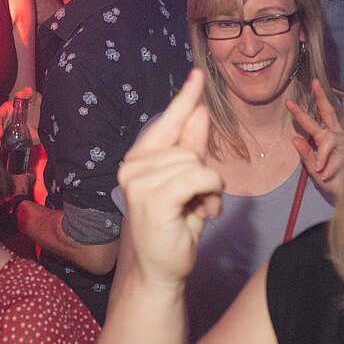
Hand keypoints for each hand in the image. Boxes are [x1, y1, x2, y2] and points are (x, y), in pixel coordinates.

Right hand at [0, 86, 39, 147]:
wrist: (47, 121)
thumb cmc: (39, 107)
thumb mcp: (35, 97)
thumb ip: (28, 92)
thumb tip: (19, 93)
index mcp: (8, 109)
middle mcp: (5, 120)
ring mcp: (7, 130)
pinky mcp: (11, 139)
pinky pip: (1, 143)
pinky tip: (1, 151)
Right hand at [116, 69, 221, 288]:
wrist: (161, 270)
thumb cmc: (174, 226)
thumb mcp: (188, 183)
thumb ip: (191, 148)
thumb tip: (200, 110)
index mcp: (140, 159)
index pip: (167, 120)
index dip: (185, 97)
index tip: (198, 74)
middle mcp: (133, 166)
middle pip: (191, 147)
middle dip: (206, 175)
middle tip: (200, 203)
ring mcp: (139, 181)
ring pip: (197, 162)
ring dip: (210, 189)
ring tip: (198, 211)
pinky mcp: (152, 197)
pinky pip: (198, 176)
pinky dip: (210, 192)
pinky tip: (203, 212)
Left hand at [286, 79, 343, 190]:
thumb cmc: (333, 183)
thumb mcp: (314, 172)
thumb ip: (305, 156)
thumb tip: (294, 139)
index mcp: (323, 139)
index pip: (311, 122)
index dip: (299, 113)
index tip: (288, 101)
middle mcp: (335, 136)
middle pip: (328, 112)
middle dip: (321, 97)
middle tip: (314, 82)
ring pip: (331, 138)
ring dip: (324, 155)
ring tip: (321, 171)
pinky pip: (339, 153)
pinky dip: (332, 164)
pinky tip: (329, 173)